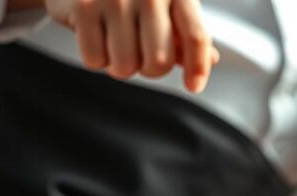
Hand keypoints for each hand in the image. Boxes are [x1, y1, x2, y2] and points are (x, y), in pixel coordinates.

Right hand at [45, 0, 218, 92]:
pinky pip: (95, 59)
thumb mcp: (165, 8)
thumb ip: (185, 35)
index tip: (193, 87)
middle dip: (149, 68)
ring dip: (120, 66)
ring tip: (116, 43)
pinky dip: (96, 57)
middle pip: (159, 61)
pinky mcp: (83, 7)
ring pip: (125, 66)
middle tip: (139, 53)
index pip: (196, 36)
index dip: (197, 67)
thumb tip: (213, 59)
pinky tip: (96, 36)